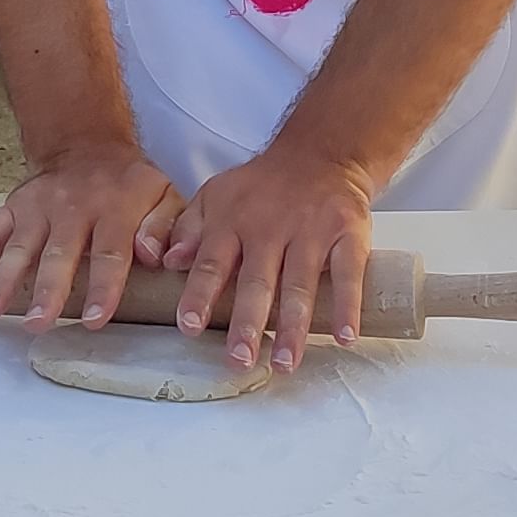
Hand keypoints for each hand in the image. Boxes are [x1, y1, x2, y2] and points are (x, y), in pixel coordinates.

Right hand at [0, 142, 178, 331]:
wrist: (89, 145)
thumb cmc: (130, 184)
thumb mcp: (164, 196)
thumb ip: (165, 227)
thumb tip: (155, 257)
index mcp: (115, 208)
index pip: (110, 252)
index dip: (102, 287)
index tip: (94, 319)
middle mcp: (73, 207)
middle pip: (59, 253)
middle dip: (46, 290)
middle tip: (36, 323)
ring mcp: (40, 206)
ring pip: (20, 245)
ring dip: (3, 278)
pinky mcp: (15, 205)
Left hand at [166, 140, 373, 369]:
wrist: (321, 154)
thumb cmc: (262, 187)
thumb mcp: (216, 196)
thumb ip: (188, 230)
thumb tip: (167, 262)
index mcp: (233, 221)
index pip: (211, 262)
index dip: (199, 295)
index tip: (189, 327)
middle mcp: (270, 227)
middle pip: (257, 281)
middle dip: (247, 322)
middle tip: (239, 359)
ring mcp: (311, 230)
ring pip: (300, 284)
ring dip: (292, 327)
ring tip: (284, 363)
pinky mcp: (348, 234)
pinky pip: (348, 274)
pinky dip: (347, 306)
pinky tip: (344, 337)